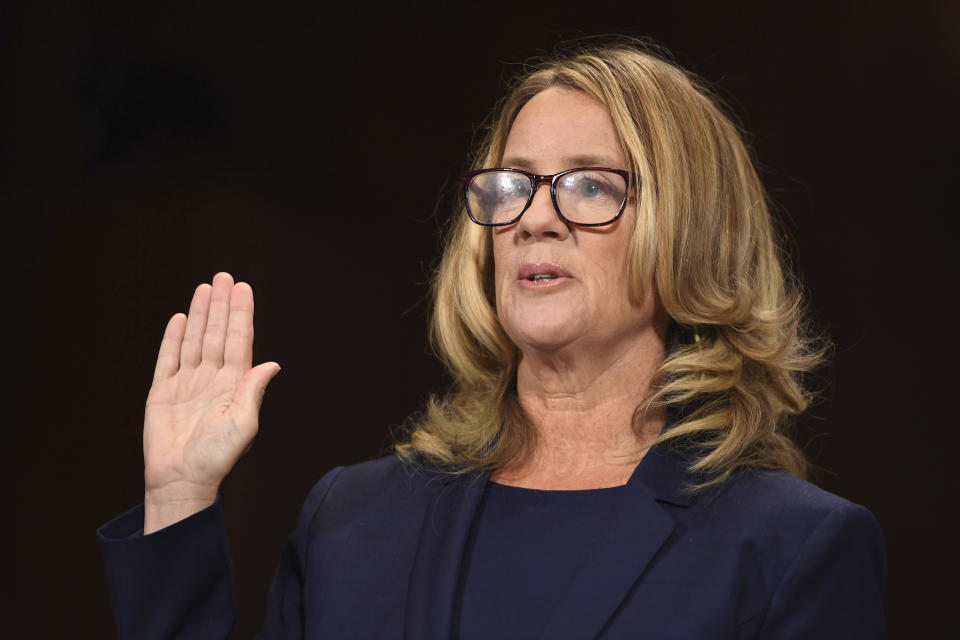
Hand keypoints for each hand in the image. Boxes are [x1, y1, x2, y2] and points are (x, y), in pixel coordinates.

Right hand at [142, 272, 280, 531]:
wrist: (181, 480)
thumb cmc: (216, 458)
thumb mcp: (244, 424)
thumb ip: (254, 391)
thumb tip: (273, 364)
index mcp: (234, 384)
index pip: (239, 340)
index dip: (241, 314)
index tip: (243, 289)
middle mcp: (212, 379)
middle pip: (217, 333)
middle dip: (221, 305)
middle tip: (224, 276)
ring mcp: (187, 383)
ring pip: (194, 340)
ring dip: (200, 314)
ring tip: (205, 288)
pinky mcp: (162, 392)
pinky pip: (168, 359)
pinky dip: (173, 338)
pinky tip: (180, 318)